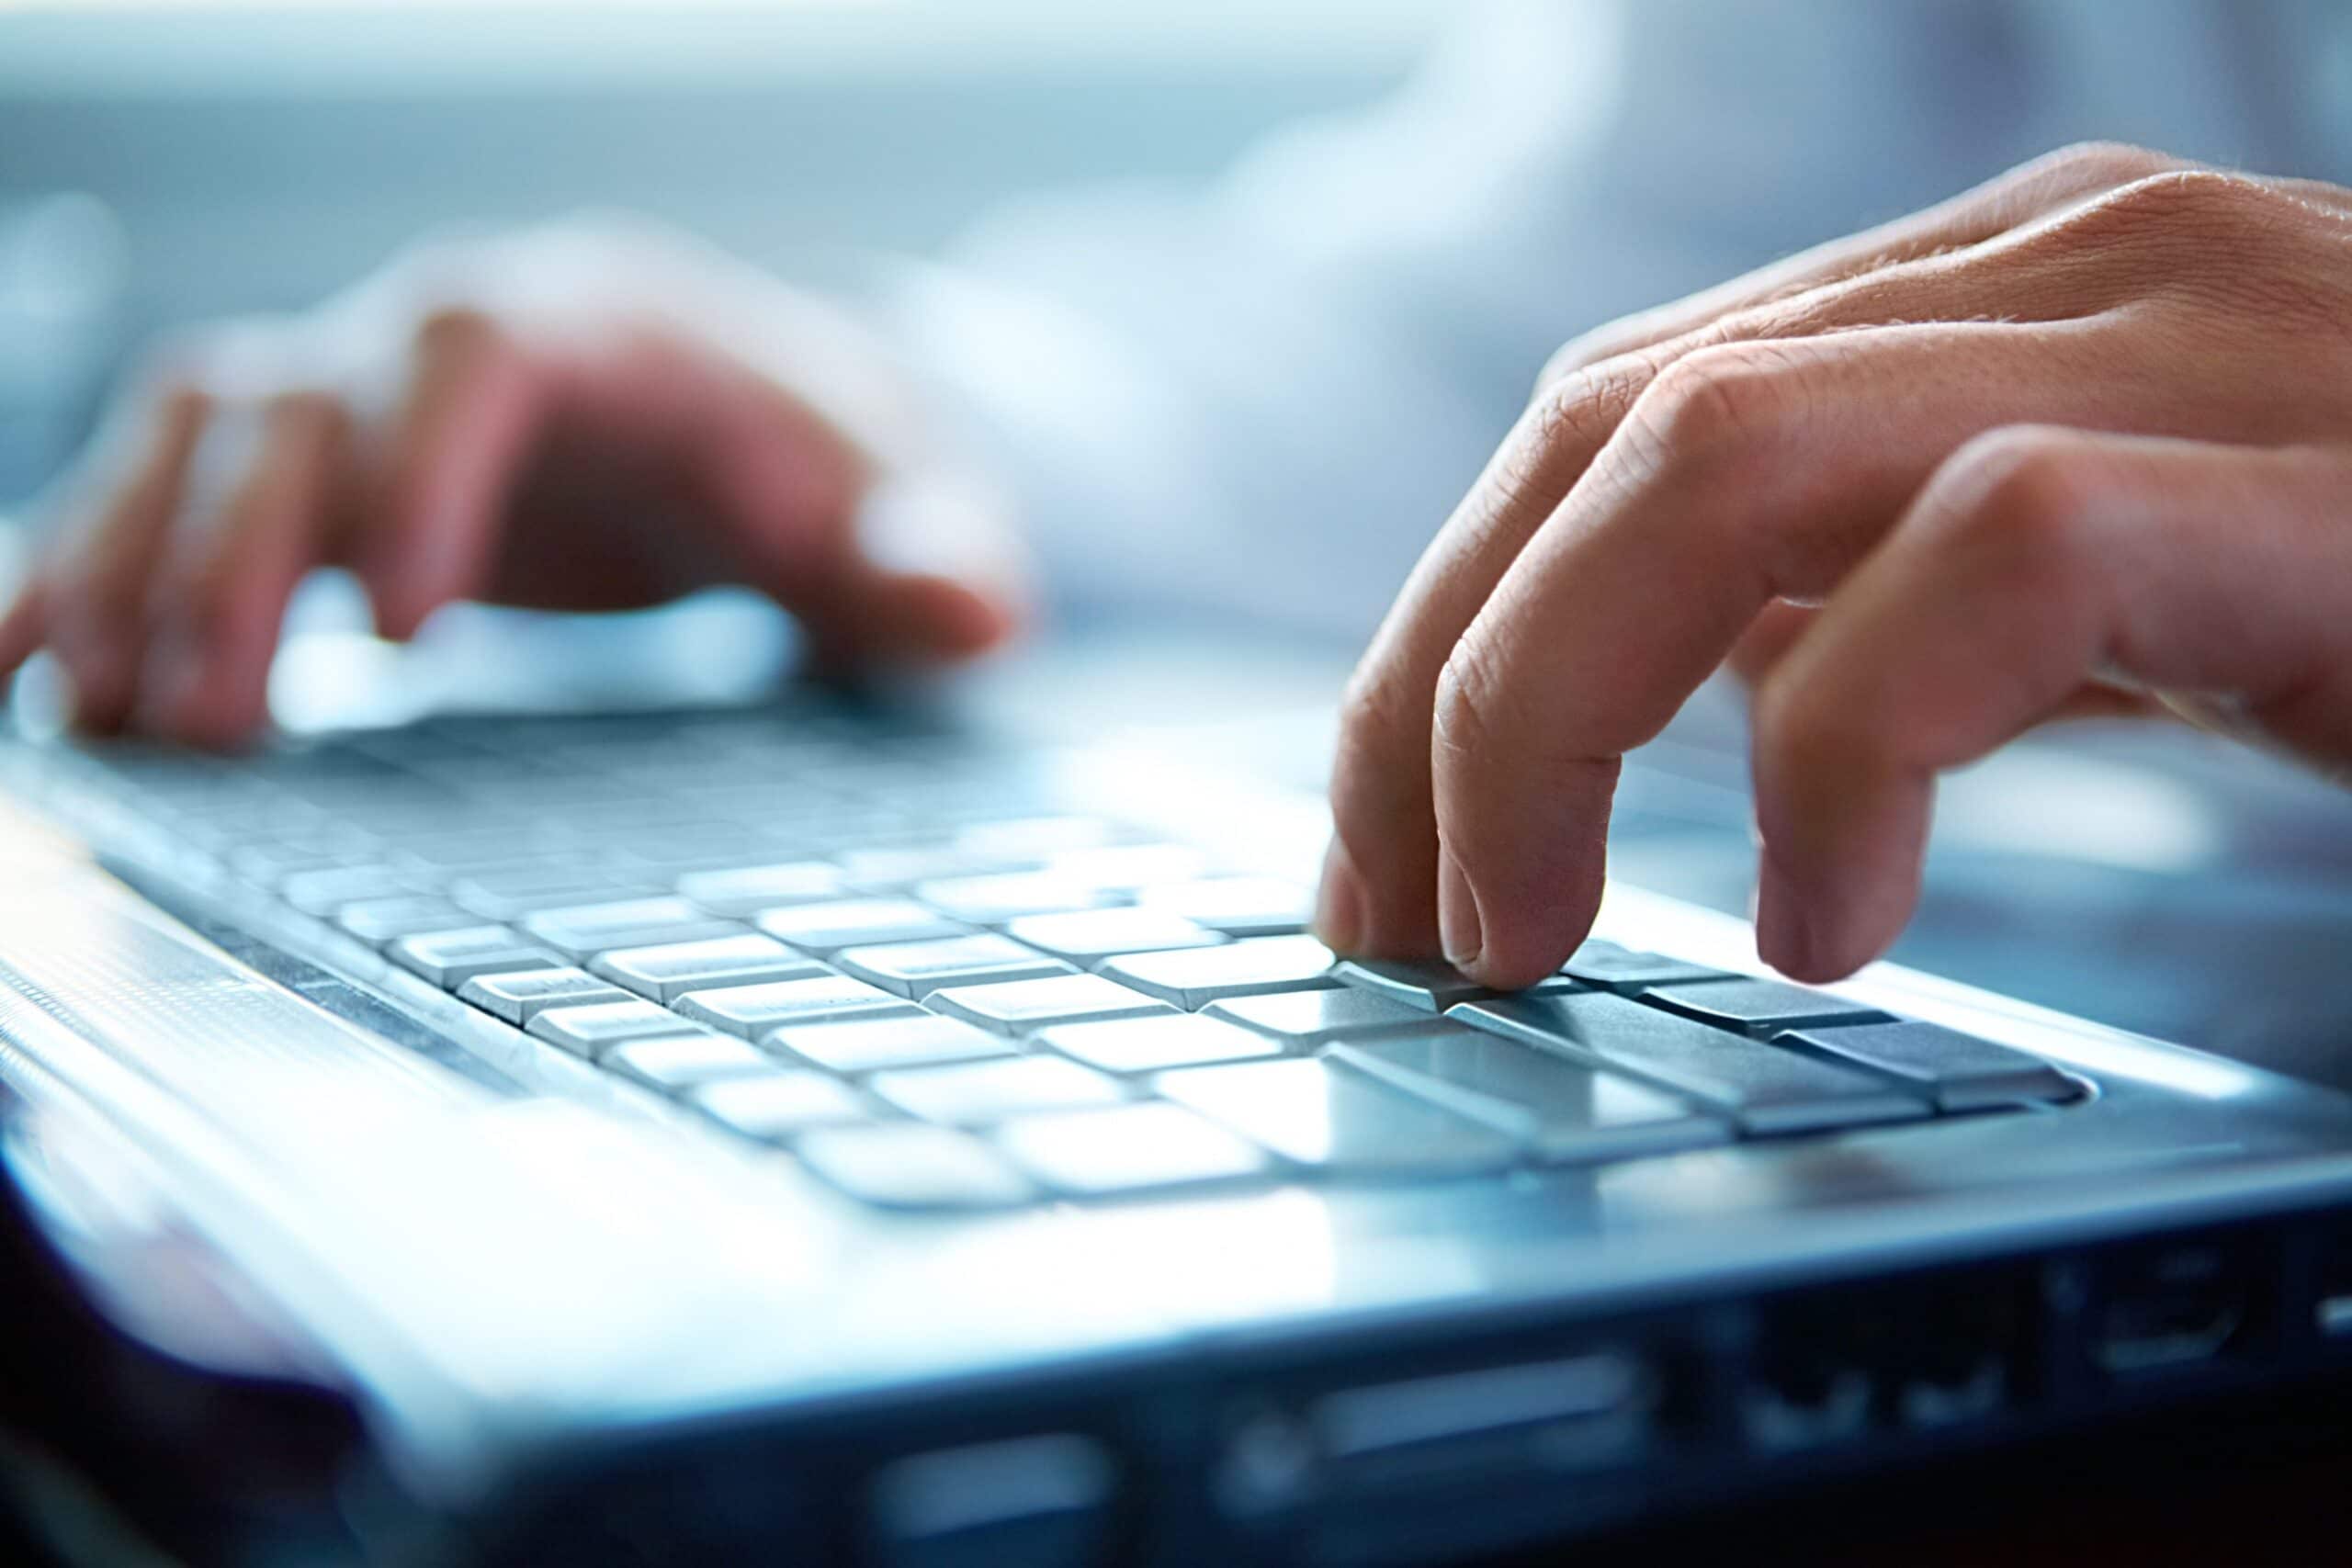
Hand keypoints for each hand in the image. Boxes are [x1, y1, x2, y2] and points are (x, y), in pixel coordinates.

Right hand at [0, 221, 1028, 746]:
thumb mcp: (919, 513)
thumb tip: (968, 613)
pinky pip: (165, 490)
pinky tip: (19, 672)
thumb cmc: (845, 474)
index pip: (479, 340)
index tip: (406, 628)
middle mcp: (459, 341)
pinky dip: (84, 567)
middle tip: (209, 717)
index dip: (423, 464)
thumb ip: (939, 560)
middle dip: (232, 547)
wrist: (779, 442)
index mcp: (608, 325)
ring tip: (94, 719)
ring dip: (127, 564)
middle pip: (299, 390)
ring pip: (196, 432)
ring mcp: (375, 397)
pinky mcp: (326, 475)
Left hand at [1315, 142, 2351, 986]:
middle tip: (1407, 931)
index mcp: (1987, 293)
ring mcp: (2191, 341)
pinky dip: (1853, 752)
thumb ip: (1905, 598)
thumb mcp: (2118, 594)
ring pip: (1721, 458)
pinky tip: (1828, 922)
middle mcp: (2060, 271)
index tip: (1381, 853)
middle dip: (1442, 695)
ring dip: (1553, 715)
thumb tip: (1704, 698)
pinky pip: (1987, 561)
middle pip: (1604, 430)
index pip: (1602, 418)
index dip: (1440, 639)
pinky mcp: (2310, 474)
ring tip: (1530, 938)